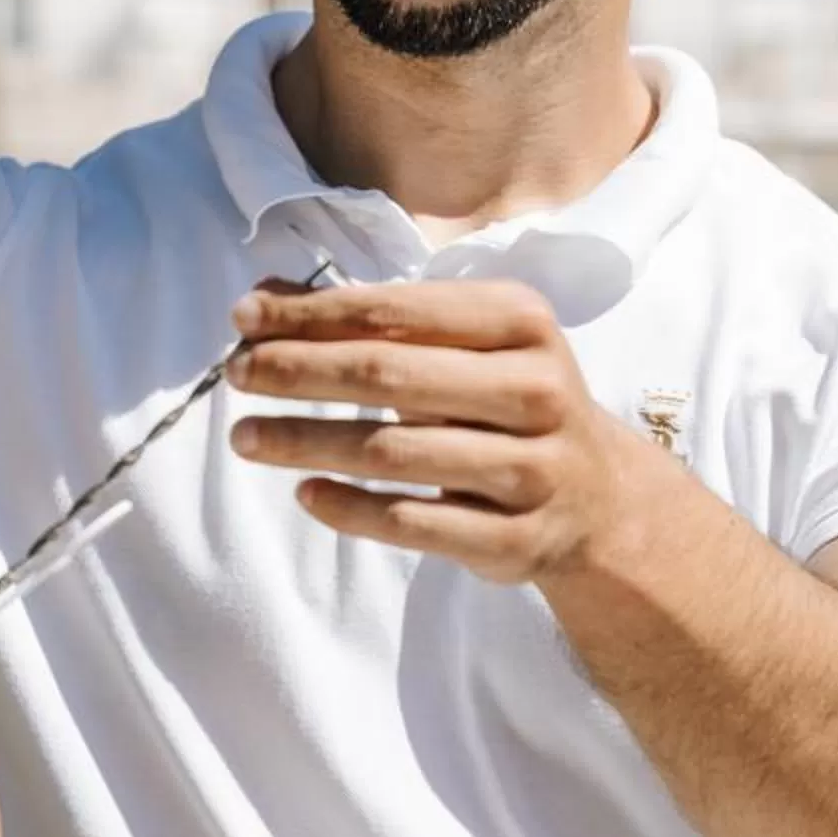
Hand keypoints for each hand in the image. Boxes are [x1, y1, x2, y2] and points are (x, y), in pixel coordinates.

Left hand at [224, 276, 636, 581]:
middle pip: (389, 376)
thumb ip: (369, 318)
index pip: (396, 310)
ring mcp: (529, 469)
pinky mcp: (513, 539)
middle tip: (236, 374)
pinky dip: (350, 508)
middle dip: (299, 371)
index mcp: (521, 323)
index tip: (243, 316)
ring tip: (246, 437)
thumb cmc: (509, 403)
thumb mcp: (464, 345)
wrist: (600, 500)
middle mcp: (534, 390)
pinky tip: (305, 493)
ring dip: (307, 442)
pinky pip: (413, 523)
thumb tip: (262, 296)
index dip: (312, 314)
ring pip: (393, 453)